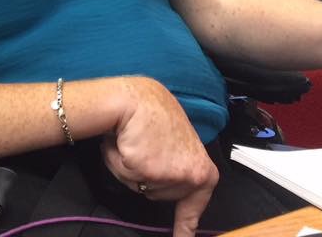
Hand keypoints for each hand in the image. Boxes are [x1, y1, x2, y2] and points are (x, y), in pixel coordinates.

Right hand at [100, 77, 217, 236]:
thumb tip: (174, 178)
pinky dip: (118, 161)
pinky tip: (124, 142)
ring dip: (131, 167)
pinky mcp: (146, 171)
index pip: (195, 207)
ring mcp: (168, 176)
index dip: (185, 227)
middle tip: (145, 146)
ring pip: (141, 187)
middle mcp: (190, 176)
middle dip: (148, 175)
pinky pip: (125, 176)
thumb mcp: (179, 140)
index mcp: (202, 169)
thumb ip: (181, 163)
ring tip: (134, 141)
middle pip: (160, 194)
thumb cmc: (153, 111)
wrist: (134, 97)